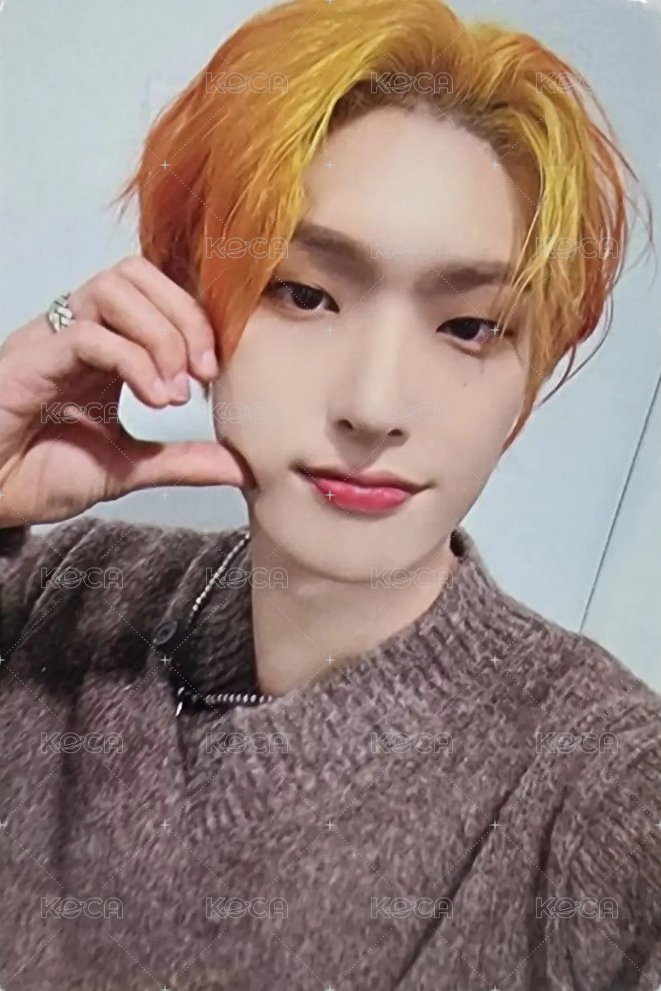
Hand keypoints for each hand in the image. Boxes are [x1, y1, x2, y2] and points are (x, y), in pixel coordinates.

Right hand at [0, 256, 251, 526]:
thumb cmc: (37, 473)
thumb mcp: (129, 466)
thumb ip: (183, 461)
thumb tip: (241, 467)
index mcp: (104, 347)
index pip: (155, 292)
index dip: (195, 318)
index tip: (214, 373)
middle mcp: (79, 332)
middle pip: (138, 273)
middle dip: (185, 317)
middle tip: (203, 375)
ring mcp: (53, 341)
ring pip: (114, 289)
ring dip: (161, 334)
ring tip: (174, 392)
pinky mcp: (31, 361)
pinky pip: (88, 335)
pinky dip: (133, 361)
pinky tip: (153, 400)